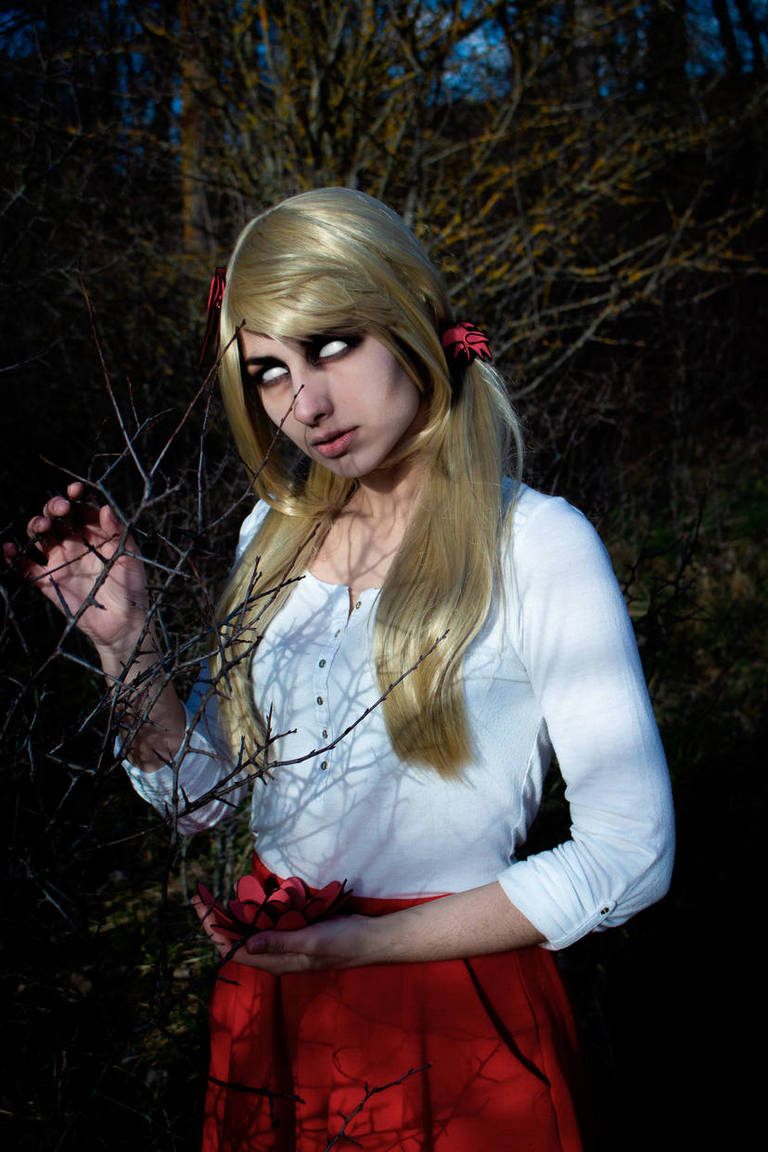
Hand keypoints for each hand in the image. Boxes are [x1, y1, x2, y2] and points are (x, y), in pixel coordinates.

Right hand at [4, 482, 148, 657]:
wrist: (123, 623)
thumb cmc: (132, 587)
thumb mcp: (130, 557)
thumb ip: (118, 532)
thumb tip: (104, 507)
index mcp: (95, 534)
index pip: (81, 508)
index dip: (76, 496)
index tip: (76, 490)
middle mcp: (75, 543)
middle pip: (56, 518)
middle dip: (54, 507)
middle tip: (60, 508)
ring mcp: (59, 561)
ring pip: (40, 536)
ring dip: (36, 525)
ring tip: (42, 527)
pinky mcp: (47, 581)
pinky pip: (25, 567)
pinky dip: (13, 557)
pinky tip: (10, 548)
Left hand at [191, 893, 373, 973]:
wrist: (371, 939)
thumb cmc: (343, 943)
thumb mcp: (311, 941)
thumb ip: (279, 943)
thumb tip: (245, 944)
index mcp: (276, 962)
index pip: (233, 949)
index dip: (214, 929)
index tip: (201, 907)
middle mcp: (276, 955)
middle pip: (237, 940)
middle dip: (218, 920)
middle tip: (202, 897)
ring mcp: (286, 944)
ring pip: (251, 931)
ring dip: (234, 915)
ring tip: (217, 897)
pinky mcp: (296, 932)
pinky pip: (269, 923)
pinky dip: (257, 910)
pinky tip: (252, 897)